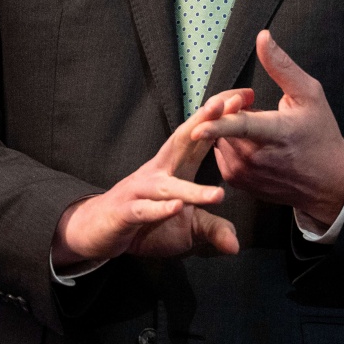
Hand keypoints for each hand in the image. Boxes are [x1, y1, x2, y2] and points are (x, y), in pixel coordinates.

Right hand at [53, 91, 245, 264]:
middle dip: (204, 122)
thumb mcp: (186, 228)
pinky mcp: (126, 212)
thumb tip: (235, 246)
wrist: (97, 230)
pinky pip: (144, 210)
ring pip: (169, 186)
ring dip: (193, 191)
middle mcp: (158, 172)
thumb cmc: (144, 221)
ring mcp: (140, 191)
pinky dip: (160, 209)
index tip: (245, 96)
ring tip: (218, 194)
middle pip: (183, 141)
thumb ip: (212, 229)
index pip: (201, 137)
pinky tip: (177, 208)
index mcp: (175, 167)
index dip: (221, 118)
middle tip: (227, 106)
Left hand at [191, 30, 343, 228]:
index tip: (197, 128)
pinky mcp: (238, 181)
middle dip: (230, 109)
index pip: (241, 128)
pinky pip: (221, 153)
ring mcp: (245, 172)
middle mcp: (256, 157)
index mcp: (275, 133)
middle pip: (224, 125)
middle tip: (251, 103)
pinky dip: (230, 144)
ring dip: (229, 128)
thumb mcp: (309, 95)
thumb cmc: (320, 134)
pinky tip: (252, 143)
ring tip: (257, 127)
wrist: (328, 181)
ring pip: (219, 139)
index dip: (218, 126)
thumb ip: (281, 66)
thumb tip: (262, 37)